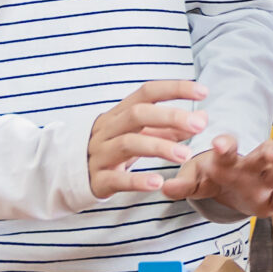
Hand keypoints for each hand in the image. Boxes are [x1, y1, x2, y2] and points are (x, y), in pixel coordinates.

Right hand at [87, 80, 208, 197]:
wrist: (68, 175)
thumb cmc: (113, 150)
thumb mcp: (139, 134)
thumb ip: (170, 128)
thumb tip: (202, 118)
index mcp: (119, 113)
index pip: (147, 92)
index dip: (174, 88)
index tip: (203, 92)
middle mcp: (107, 129)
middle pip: (137, 115)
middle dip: (170, 117)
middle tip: (200, 125)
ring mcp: (99, 154)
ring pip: (128, 144)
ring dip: (160, 147)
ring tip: (186, 155)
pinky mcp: (96, 180)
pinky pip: (116, 178)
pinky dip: (137, 180)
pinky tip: (158, 182)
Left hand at [164, 134, 272, 218]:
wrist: (227, 187)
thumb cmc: (209, 176)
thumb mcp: (194, 179)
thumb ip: (182, 184)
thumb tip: (164, 187)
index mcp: (228, 158)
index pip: (229, 145)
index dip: (225, 144)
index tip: (219, 145)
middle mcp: (251, 163)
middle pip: (264, 153)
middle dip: (271, 151)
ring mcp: (266, 179)